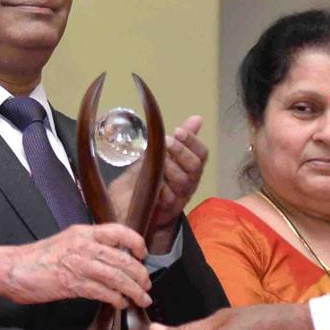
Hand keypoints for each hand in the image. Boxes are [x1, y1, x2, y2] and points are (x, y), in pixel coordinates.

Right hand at [0, 223, 150, 307]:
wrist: (13, 269)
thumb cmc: (36, 259)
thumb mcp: (65, 242)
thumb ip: (88, 247)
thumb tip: (109, 259)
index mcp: (83, 233)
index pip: (118, 232)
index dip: (136, 242)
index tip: (143, 254)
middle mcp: (84, 245)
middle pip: (123, 258)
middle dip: (139, 275)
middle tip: (146, 285)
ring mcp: (79, 264)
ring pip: (117, 276)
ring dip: (133, 290)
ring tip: (140, 298)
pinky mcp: (73, 284)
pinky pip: (103, 291)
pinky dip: (116, 298)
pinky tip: (120, 303)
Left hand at [108, 115, 206, 252]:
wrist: (127, 208)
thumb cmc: (145, 180)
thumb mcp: (158, 155)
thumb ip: (179, 139)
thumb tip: (197, 119)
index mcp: (188, 169)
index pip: (202, 154)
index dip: (193, 141)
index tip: (178, 130)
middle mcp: (188, 183)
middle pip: (195, 166)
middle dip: (180, 151)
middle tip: (165, 141)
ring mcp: (179, 198)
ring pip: (183, 181)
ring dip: (169, 167)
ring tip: (156, 160)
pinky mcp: (167, 211)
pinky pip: (169, 196)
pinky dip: (161, 186)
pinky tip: (151, 181)